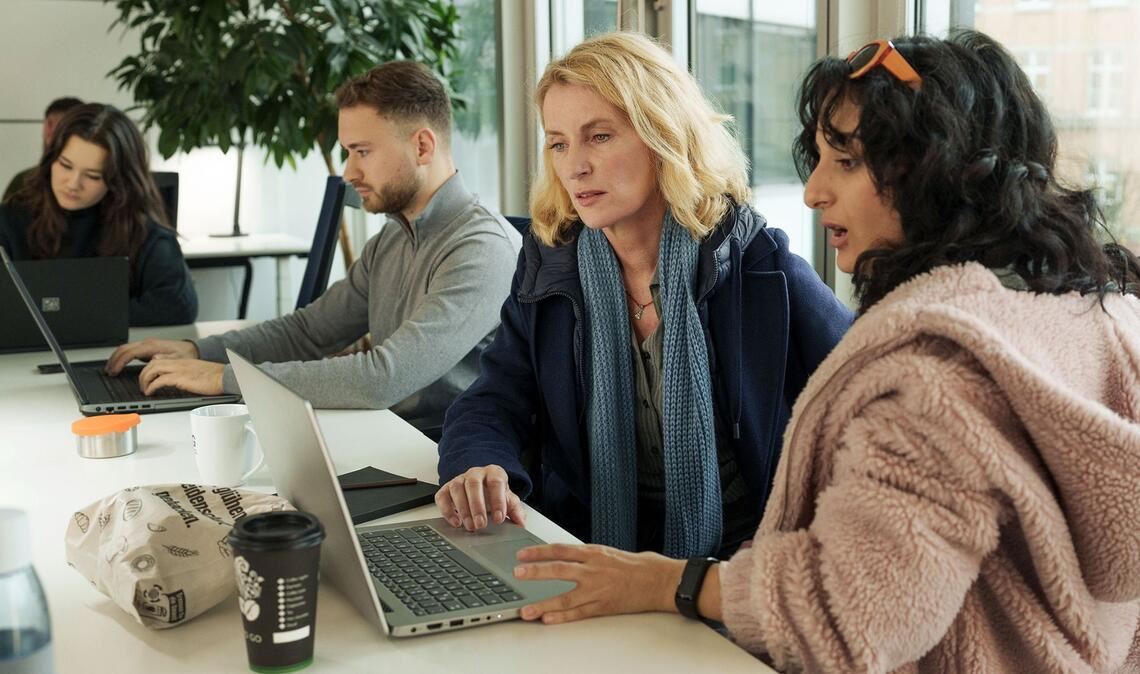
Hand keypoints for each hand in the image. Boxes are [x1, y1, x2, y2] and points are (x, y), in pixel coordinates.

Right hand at [105, 338, 198, 374]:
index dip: (119, 362)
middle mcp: (147, 344)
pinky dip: (122, 357)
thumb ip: (165, 359)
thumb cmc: (186, 355)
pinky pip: (130, 351)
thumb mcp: (177, 359)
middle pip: (124, 349)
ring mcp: (146, 345)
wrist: (192, 350)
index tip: (113, 372)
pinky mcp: (147, 348)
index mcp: (152, 346)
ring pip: (125, 349)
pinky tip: (119, 365)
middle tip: (108, 372)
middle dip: (113, 360)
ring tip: (110, 369)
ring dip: (116, 358)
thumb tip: (153, 359)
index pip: (129, 353)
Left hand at [136, 358, 224, 395]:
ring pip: (153, 369)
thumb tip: (176, 379)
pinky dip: (152, 386)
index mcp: (182, 361)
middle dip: (143, 374)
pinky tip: (151, 392)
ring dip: (145, 380)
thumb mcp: (197, 371)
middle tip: (142, 384)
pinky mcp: (180, 378)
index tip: (146, 376)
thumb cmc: (216, 376)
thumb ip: (185, 371)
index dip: (149, 368)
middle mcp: (179, 362)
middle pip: (152, 363)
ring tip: (144, 389)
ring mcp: (179, 369)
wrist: (225, 376)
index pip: (159, 359)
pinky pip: (160, 380)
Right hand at [434, 465, 525, 531]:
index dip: (498, 500)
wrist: (483, 486)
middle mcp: (475, 473)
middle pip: (473, 484)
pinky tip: (456, 522)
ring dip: (463, 509)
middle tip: (481, 524)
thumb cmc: (495, 493)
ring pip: (457, 488)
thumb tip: (521, 523)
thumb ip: (516, 510)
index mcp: (493, 473)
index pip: (496, 482)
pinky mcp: (446, 488)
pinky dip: (447, 510)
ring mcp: (459, 479)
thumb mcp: (508, 500)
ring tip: (470, 526)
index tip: (499, 519)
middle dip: (477, 506)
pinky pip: (442, 496)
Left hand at [513, 544, 684, 623]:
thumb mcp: (608, 553)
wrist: (660, 579)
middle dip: (536, 571)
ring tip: (526, 610)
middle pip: (560, 569)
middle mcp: (595, 570)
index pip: (561, 549)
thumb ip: (586, 557)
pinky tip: (548, 620)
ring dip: (544, 604)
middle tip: (517, 573)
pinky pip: (579, 613)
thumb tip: (564, 558)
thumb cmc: (637, 565)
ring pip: (566, 597)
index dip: (539, 551)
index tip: (522, 554)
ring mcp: (599, 590)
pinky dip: (562, 617)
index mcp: (595, 553)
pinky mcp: (604, 607)